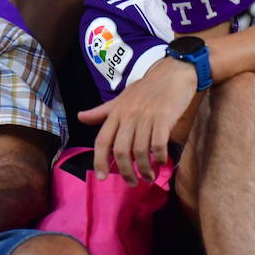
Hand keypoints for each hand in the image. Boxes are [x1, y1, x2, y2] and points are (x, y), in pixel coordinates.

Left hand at [78, 57, 198, 185]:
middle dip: (126, 172)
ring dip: (144, 169)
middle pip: (121, 151)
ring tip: (149, 177)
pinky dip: (159, 157)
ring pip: (140, 151)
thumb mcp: (121, 98)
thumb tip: (80, 117)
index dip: (99, 161)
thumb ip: (102, 111)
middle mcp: (129, 116)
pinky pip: (159, 144)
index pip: (102, 141)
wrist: (174, 72)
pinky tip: (162, 162)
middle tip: (132, 183)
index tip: (102, 177)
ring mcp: (147, 117)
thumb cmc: (147, 87)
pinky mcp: (164, 118)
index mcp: (116, 112)